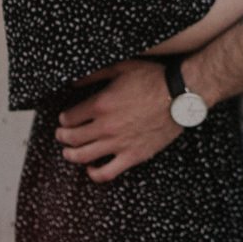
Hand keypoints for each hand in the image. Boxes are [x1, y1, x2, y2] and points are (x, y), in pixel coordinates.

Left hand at [54, 59, 180, 182]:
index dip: (63, 119)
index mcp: (100, 104)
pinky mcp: (133, 156)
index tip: (64, 119)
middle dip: (62, 137)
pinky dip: (94, 173)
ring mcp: (119, 143)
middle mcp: (106, 126)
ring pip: (83, 156)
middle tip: (61, 135)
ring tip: (68, 152)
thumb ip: (94, 74)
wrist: (180, 95)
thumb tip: (73, 82)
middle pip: (72, 138)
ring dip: (70, 155)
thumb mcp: (121, 67)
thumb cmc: (153, 79)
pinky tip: (91, 168)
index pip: (69, 118)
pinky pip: (106, 173)